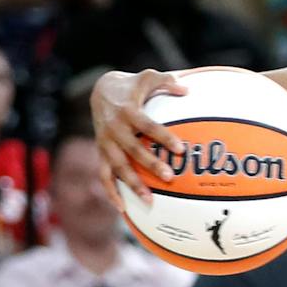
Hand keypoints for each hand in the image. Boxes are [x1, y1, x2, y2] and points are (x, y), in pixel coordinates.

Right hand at [91, 68, 190, 202]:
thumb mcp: (147, 77)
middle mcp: (114, 129)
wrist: (100, 91)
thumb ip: (166, 82)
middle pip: (133, 150)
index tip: (180, 148)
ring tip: (150, 201)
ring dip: (132, 185)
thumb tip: (186, 90)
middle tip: (170, 177)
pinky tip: (123, 209)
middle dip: (150, 164)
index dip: (163, 137)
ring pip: (118, 167)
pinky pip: (104, 175)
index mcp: (128, 111)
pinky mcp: (101, 152)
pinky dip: (111, 192)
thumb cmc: (132, 86)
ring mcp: (105, 143)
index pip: (147, 126)